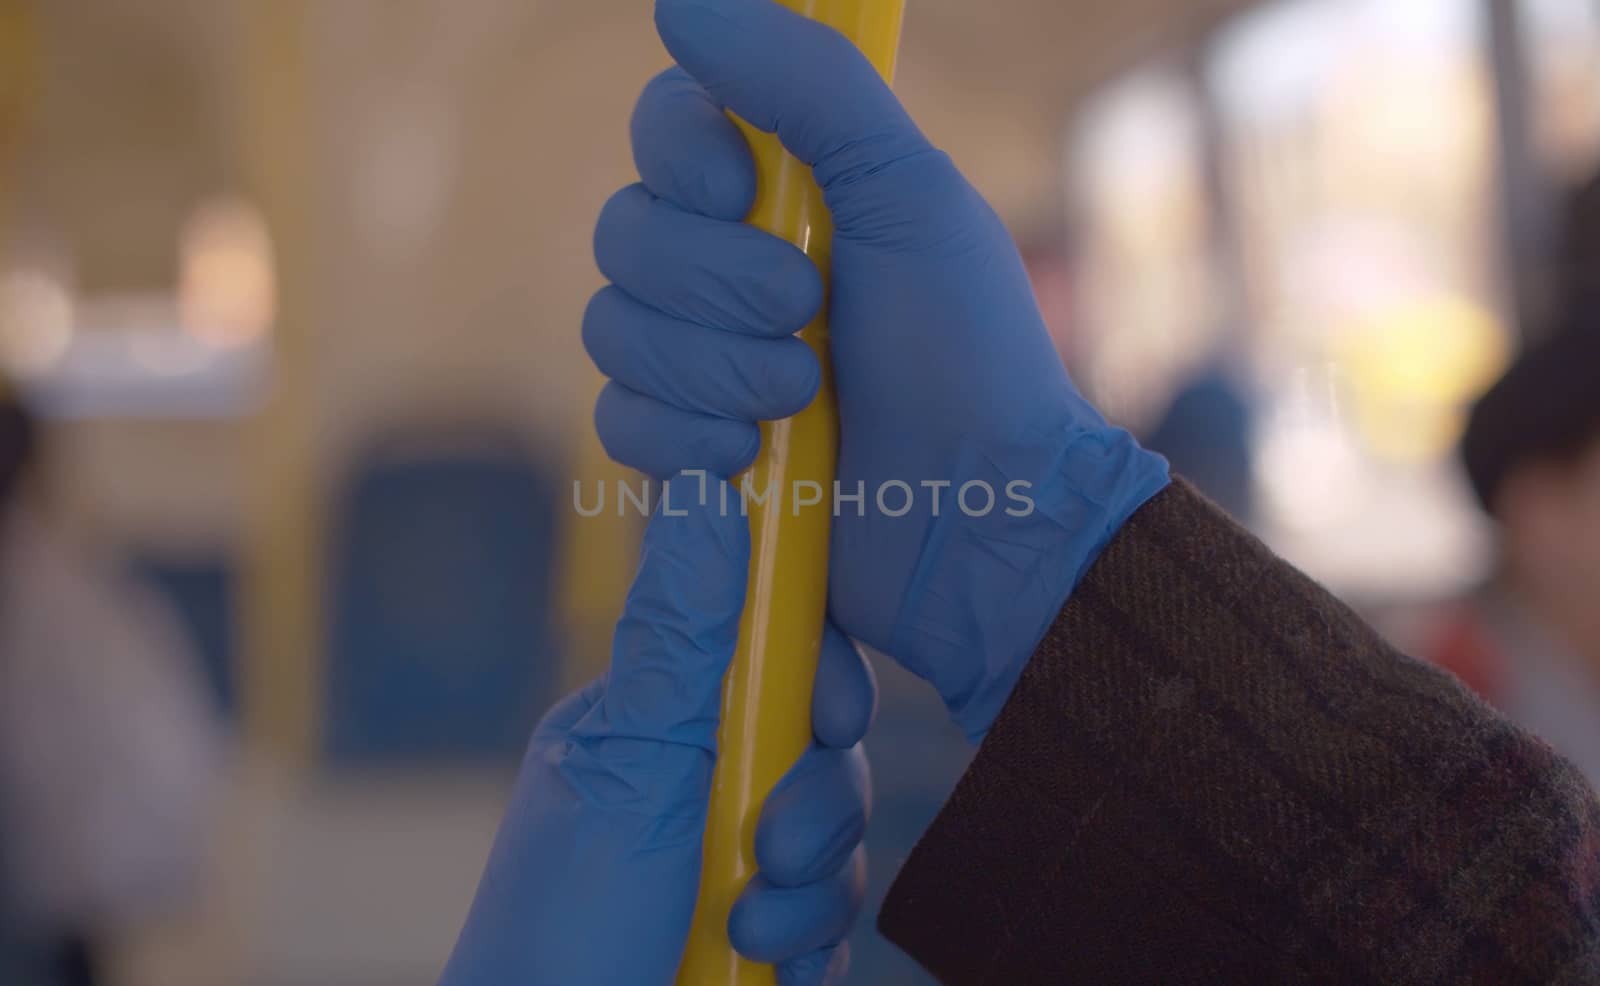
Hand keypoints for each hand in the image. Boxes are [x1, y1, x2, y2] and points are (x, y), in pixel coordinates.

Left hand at [440, 481, 873, 985]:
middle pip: (822, 746)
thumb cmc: (562, 928)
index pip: (768, 649)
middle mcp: (698, 780)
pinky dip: (810, 950)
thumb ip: (684, 638)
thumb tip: (703, 483)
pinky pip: (834, 918)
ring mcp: (729, 860)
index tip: (832, 707)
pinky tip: (762, 973)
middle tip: (766, 854)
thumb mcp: (632, 767)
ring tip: (742, 936)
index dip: (820, 669)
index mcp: (657, 721)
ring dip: (807, 895)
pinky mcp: (762, 936)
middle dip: (814, 804)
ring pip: (838, 836)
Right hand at [587, 0, 1169, 739]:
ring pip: (611, 329)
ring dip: (710, 367)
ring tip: (807, 399)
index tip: (740, 192)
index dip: (682, 159)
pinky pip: (619, 422)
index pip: (663, 130)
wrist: (982, 514)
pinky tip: (757, 459)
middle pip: (623, 234)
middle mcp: (727, 266)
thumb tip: (681, 1)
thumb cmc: (968, 351)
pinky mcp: (685, 450)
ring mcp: (701, 362)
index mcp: (784, 192)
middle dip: (717, 286)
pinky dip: (685, 440)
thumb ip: (809, 86)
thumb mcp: (910, 194)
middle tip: (811, 317)